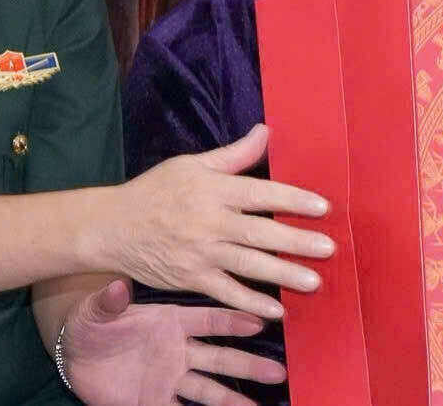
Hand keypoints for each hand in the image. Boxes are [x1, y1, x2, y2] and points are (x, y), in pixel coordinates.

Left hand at [66, 279, 284, 405]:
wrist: (72, 355)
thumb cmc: (90, 324)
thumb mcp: (96, 310)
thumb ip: (110, 302)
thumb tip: (118, 286)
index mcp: (170, 321)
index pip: (209, 320)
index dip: (234, 320)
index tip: (262, 320)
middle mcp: (178, 350)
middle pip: (220, 358)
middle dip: (248, 365)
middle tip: (278, 371)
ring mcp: (170, 378)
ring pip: (209, 390)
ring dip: (234, 398)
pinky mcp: (156, 401)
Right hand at [104, 124, 333, 318]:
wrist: (113, 227)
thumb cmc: (155, 191)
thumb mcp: (192, 165)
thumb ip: (233, 155)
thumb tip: (267, 132)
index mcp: (213, 190)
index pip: (261, 193)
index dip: (293, 199)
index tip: (323, 207)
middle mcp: (210, 222)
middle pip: (260, 231)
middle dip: (297, 241)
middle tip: (329, 248)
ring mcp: (201, 253)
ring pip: (249, 264)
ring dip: (283, 274)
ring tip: (314, 281)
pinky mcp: (191, 278)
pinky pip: (227, 292)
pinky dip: (251, 302)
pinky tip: (277, 310)